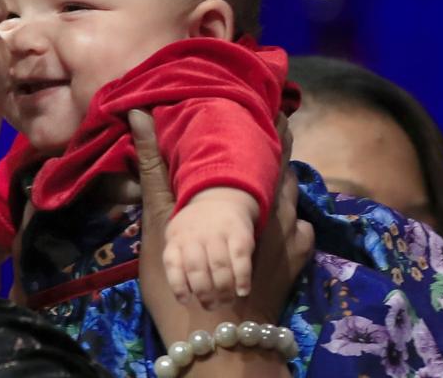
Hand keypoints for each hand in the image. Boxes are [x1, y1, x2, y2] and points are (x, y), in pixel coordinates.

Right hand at [132, 109, 312, 376]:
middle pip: (282, 169)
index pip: (261, 147)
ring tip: (277, 164)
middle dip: (279, 147)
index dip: (267, 124)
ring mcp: (288, 240)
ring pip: (292, 198)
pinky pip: (302, 232)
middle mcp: (273, 211)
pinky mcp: (294, 265)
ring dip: (285, 180)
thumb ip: (154, 167)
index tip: (271, 101)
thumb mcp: (161, 221)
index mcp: (244, 194)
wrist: (220, 341)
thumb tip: (140, 114)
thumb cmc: (184, 278)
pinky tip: (286, 220)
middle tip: (276, 125)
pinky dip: (294, 220)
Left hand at [164, 187, 256, 307]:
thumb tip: (185, 295)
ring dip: (223, 290)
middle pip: (197, 268)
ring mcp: (217, 233)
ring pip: (219, 266)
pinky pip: (241, 259)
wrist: (219, 197)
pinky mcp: (239, 234)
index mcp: (176, 239)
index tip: (185, 300)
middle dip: (204, 293)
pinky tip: (242, 291)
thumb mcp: (177, 237)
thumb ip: (177, 261)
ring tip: (226, 302)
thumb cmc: (195, 228)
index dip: (178, 285)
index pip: (172, 263)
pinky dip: (242, 278)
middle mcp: (194, 236)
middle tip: (210, 306)